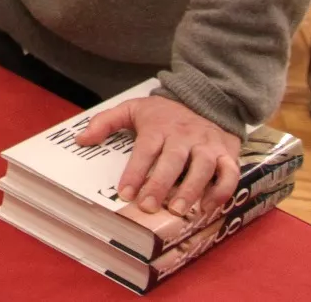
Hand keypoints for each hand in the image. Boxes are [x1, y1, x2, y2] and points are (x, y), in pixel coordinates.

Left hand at [76, 95, 241, 217]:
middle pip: (173, 160)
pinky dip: (222, 191)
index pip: (145, 150)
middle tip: (148, 207)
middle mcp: (184, 136)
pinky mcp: (227, 153)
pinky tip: (208, 207)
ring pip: (202, 167)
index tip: (125, 193)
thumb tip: (81, 139)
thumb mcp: (132, 109)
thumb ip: (106, 122)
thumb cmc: (164, 114)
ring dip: (191, 190)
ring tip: (177, 210)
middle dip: (160, 185)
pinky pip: (229, 173)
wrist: (205, 100)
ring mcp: (207, 145)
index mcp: (159, 127)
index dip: (135, 172)